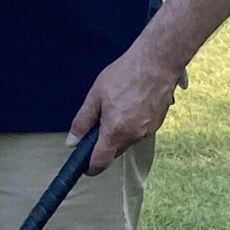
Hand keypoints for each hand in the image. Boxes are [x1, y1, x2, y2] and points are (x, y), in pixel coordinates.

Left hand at [69, 43, 182, 172]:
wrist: (157, 62)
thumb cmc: (125, 75)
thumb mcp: (95, 96)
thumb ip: (82, 122)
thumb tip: (71, 143)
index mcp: (116, 131)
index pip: (100, 163)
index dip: (89, 167)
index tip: (82, 163)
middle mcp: (134, 136)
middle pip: (114, 152)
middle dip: (103, 144)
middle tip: (97, 121)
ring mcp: (148, 131)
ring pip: (127, 141)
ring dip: (118, 133)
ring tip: (117, 106)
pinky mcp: (158, 124)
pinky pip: (139, 132)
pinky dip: (131, 125)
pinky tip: (131, 105)